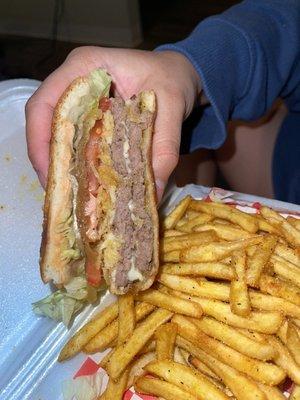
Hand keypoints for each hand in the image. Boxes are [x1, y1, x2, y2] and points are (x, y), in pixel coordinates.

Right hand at [26, 47, 200, 199]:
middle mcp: (75, 82)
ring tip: (73, 197)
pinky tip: (88, 185)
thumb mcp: (172, 106)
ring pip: (59, 136)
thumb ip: (164, 146)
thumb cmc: (173, 78)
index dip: (39, 140)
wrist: (181, 75)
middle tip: (61, 195)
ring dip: (64, 166)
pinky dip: (80, 164)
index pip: (45, 102)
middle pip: (46, 123)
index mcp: (85, 66)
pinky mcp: (91, 118)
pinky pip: (77, 142)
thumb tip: (153, 190)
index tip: (52, 174)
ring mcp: (81, 102)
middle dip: (50, 161)